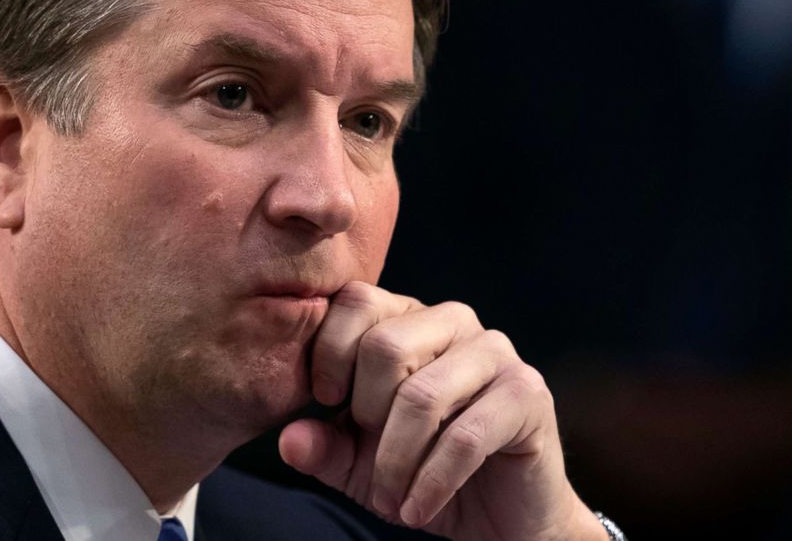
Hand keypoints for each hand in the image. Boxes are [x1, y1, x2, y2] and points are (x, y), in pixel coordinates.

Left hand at [278, 282, 605, 540]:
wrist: (501, 515)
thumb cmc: (423, 471)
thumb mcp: (358, 462)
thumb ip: (323, 445)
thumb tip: (288, 440)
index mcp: (407, 317)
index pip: (356, 300)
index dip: (329, 354)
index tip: (327, 403)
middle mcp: (452, 320)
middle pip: (385, 346)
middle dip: (367, 415)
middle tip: (371, 462)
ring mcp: (495, 351)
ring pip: (422, 394)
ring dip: (396, 461)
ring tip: (390, 503)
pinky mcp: (527, 393)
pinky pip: (465, 436)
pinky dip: (432, 482)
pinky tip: (417, 509)